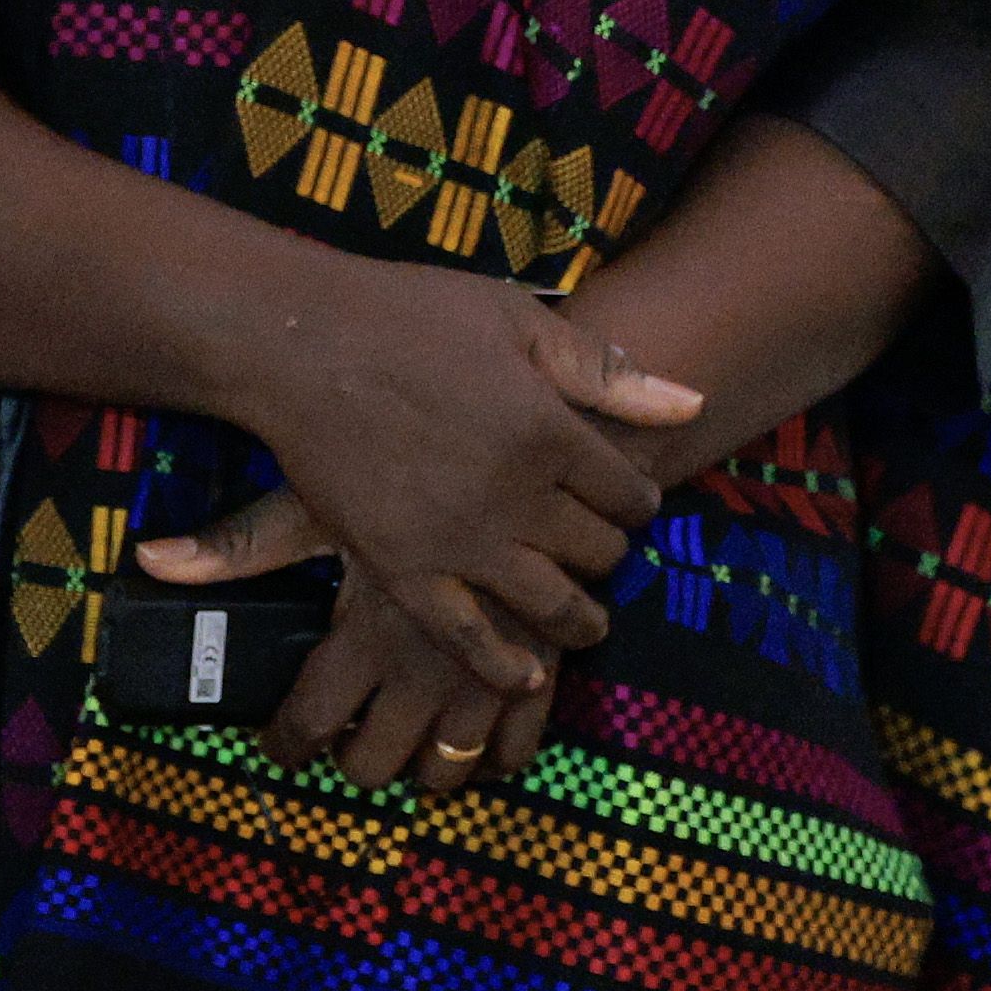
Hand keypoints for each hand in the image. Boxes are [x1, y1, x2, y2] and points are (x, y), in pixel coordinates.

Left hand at [150, 487, 566, 791]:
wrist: (528, 453)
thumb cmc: (413, 469)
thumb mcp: (318, 504)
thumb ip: (239, 546)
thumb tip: (148, 559)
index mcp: (361, 638)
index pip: (307, 726)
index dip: (285, 748)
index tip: (277, 749)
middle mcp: (421, 674)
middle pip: (373, 766)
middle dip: (354, 764)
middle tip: (344, 744)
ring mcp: (485, 682)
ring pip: (446, 772)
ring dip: (423, 770)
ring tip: (407, 745)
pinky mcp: (542, 673)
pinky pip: (517, 752)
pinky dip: (493, 758)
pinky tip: (473, 738)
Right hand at [203, 260, 700, 690]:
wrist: (300, 344)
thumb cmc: (408, 315)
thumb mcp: (515, 319)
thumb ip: (602, 370)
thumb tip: (689, 405)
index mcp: (551, 431)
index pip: (629, 494)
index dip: (637, 500)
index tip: (629, 502)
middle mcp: (517, 496)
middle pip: (597, 551)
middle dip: (608, 551)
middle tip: (599, 549)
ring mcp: (461, 541)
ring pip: (551, 604)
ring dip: (580, 619)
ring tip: (586, 623)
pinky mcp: (405, 569)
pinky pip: (468, 637)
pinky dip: (505, 666)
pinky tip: (526, 675)